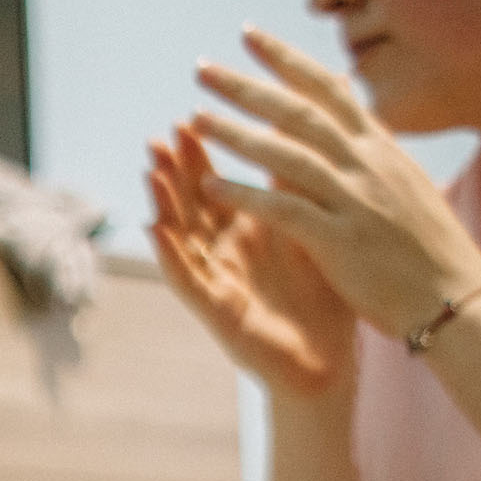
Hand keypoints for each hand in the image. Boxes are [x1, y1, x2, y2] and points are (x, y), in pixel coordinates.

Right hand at [150, 124, 355, 393]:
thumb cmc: (324, 299)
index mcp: (248, 231)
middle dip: (174, 173)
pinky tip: (157, 231)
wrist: (330, 362)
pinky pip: (188, 280)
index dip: (199, 155)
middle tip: (160, 138)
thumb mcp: (315, 230)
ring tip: (151, 173)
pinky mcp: (216, 312)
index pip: (215, 185)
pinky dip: (171, 255)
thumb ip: (301, 187)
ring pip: (181, 237)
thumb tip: (308, 134)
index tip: (188, 118)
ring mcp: (217, 282)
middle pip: (190, 205)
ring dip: (164, 205)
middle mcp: (224, 253)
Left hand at [186, 28, 480, 341]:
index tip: (249, 37)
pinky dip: (247, 195)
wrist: (458, 297)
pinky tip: (210, 186)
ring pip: (286, 155)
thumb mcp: (404, 186)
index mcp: (381, 149)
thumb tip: (355, 123)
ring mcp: (355, 200)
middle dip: (248, 87)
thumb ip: (373, 155)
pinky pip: (285, 210)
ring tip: (194, 120)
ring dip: (237, 135)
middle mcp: (368, 164)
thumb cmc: (429, 250)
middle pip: (299, 112)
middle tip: (202, 68)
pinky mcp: (341, 241)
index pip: (328, 90)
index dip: (287, 61)